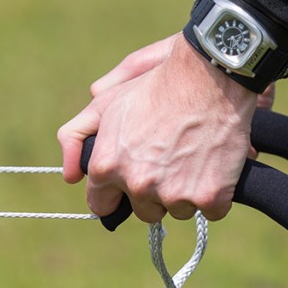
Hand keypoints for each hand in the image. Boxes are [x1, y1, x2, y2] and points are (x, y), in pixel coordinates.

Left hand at [58, 33, 261, 222]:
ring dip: (187, 192)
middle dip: (156, 192)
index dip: (118, 193)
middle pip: (146, 211)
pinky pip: (212, 212)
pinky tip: (218, 166)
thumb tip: (70, 177)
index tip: (133, 182)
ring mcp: (175, 195)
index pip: (102, 205)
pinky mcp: (210, 197)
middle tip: (172, 160)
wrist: (209, 76)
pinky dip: (217, 194)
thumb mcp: (107, 104)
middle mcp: (138, 185)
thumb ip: (77, 137)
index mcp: (108, 167)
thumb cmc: (157, 86)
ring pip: (179, 211)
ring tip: (195, 157)